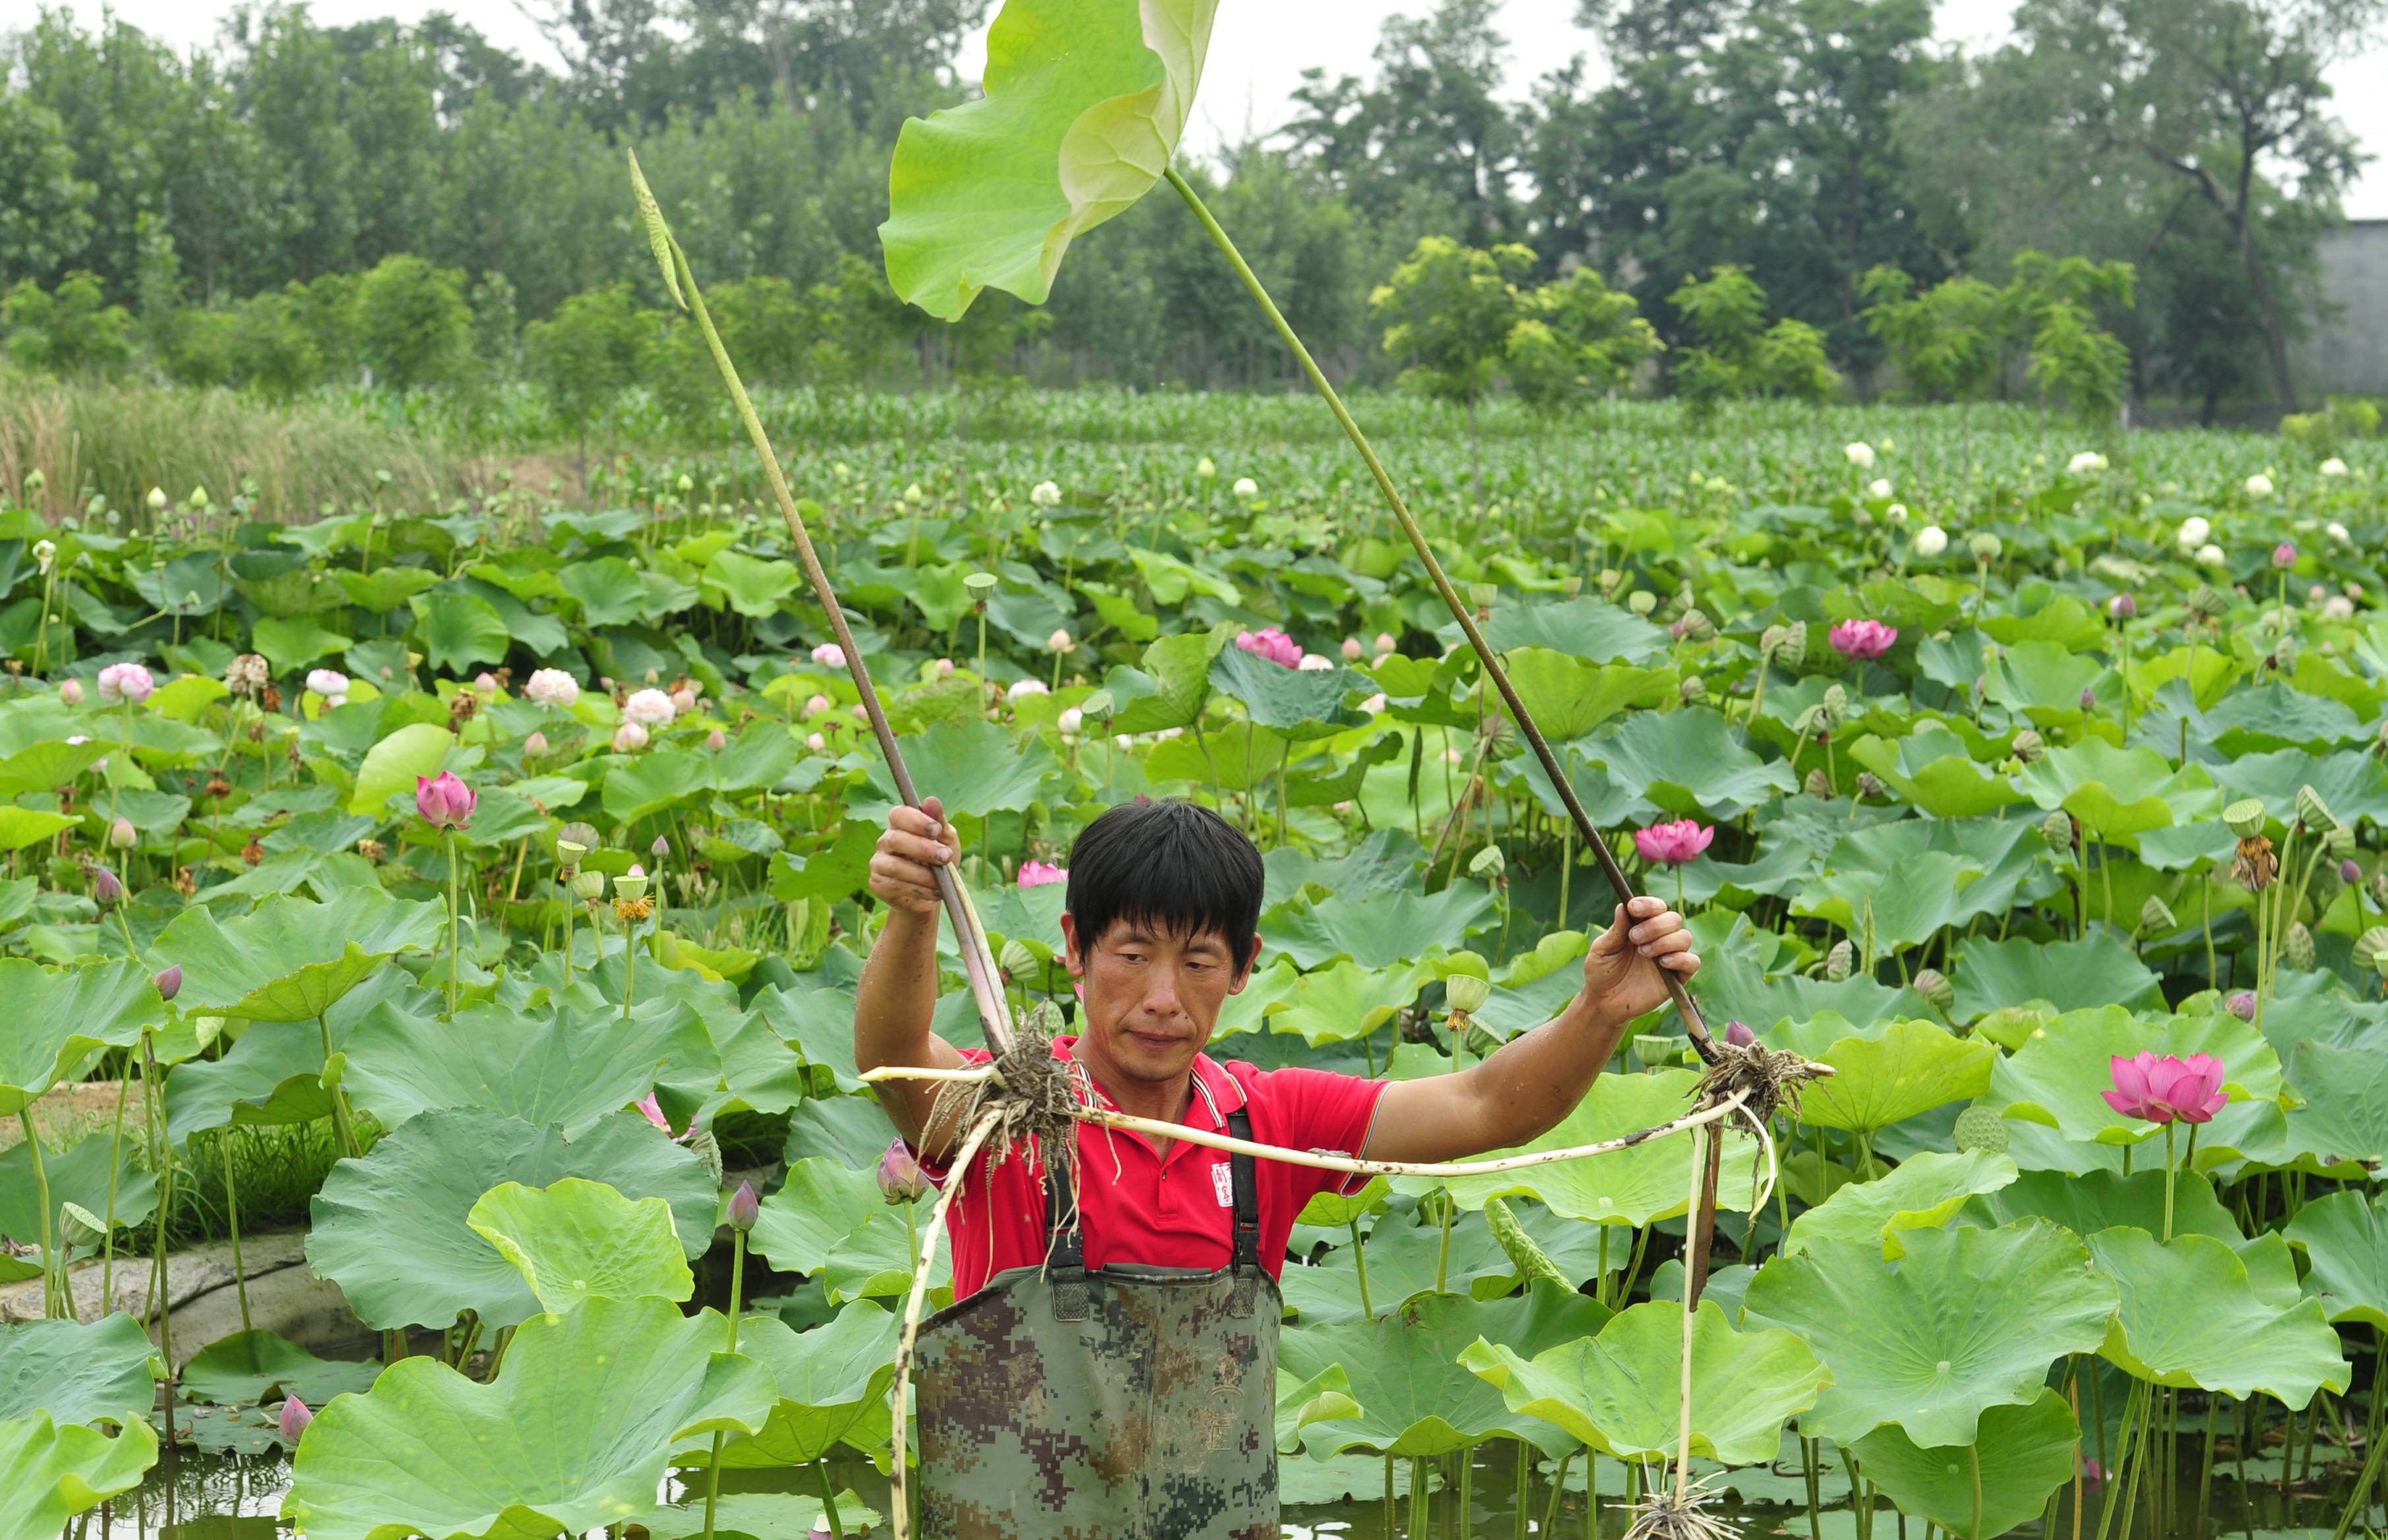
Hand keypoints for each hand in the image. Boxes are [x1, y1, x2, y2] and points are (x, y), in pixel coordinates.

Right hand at [868, 796, 958, 915]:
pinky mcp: (878, 885)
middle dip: (923, 848)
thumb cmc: (939, 860)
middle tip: (946, 857)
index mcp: (900, 825)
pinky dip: (919, 890)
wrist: (934, 892)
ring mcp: (878, 864)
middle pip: (896, 839)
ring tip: (941, 881)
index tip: (937, 830)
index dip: (916, 820)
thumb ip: (940, 822)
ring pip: (895, 866)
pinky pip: (896, 887)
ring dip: (923, 874)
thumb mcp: (946, 840)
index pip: (898, 814)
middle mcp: (885, 842)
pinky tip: (934, 892)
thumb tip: (932, 801)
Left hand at [1581, 896, 1698, 1026]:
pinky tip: (1662, 963)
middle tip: (1634, 937)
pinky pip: (1692, 962)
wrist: (1604, 1002)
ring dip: (1664, 941)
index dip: (1648, 904)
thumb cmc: (1602, 972)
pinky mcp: (1678, 977)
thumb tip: (1623, 906)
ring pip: (1684, 937)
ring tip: (1643, 953)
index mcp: (1642, 926)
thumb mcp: (1603, 949)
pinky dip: (1681, 958)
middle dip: (1655, 925)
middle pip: (1673, 919)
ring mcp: (1670, 957)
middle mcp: (1660, 938)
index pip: (1656, 907)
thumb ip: (1616, 930)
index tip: (1633, 908)